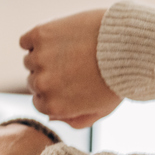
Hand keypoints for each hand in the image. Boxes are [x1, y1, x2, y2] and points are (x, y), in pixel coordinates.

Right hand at [20, 8, 121, 127]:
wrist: (128, 45)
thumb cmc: (118, 79)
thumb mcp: (101, 110)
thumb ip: (75, 120)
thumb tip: (51, 117)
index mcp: (53, 107)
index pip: (39, 101)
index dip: (55, 91)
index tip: (70, 81)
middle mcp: (42, 84)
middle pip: (34, 81)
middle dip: (50, 74)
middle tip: (73, 64)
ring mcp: (39, 58)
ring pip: (30, 60)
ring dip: (44, 56)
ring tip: (70, 50)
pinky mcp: (40, 34)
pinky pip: (25, 41)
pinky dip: (36, 40)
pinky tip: (56, 39)